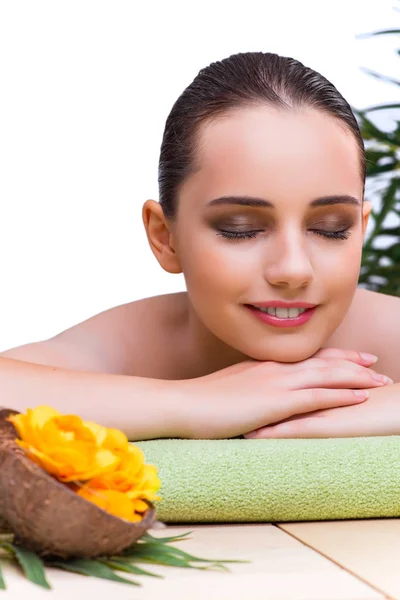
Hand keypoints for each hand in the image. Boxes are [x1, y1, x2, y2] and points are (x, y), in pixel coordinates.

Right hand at [177, 347, 391, 438]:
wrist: (183, 404)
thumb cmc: (200, 401)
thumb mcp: (229, 388)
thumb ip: (248, 387)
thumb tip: (257, 394)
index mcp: (264, 365)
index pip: (306, 357)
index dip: (332, 357)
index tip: (352, 357)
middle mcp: (275, 368)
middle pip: (323, 362)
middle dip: (353, 363)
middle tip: (376, 364)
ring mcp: (277, 383)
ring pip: (327, 376)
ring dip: (357, 378)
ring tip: (380, 380)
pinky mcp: (277, 402)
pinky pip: (317, 397)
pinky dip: (342, 395)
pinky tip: (360, 397)